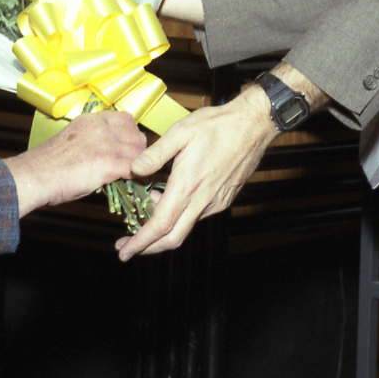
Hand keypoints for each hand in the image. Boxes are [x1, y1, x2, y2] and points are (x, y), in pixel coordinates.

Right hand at [6, 110, 145, 217]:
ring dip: (137, 165)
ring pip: (139, 152)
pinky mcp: (109, 162)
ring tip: (128, 176)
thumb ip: (92, 139)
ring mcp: (106, 143)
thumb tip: (108, 150)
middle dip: (137, 150)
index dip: (130, 136)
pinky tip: (127, 184)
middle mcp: (101, 127)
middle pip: (137, 135)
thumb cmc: (47, 164)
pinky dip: (134, 178)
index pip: (126, 119)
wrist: (34, 176)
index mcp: (91, 119)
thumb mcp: (72, 139)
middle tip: (129, 165)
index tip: (126, 148)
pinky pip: (135, 169)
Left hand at [116, 88, 274, 259]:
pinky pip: (197, 216)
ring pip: (185, 227)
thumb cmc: (217, 125)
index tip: (124, 252)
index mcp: (187, 185)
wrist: (253, 125)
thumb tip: (133, 169)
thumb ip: (155, 154)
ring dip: (163, 227)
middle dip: (148, 248)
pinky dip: (180, 216)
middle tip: (127, 246)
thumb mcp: (180, 132)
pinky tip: (172, 197)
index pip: (160, 225)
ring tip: (150, 204)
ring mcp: (215, 202)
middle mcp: (202, 200)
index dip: (140, 242)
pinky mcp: (224, 199)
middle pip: (173, 238)